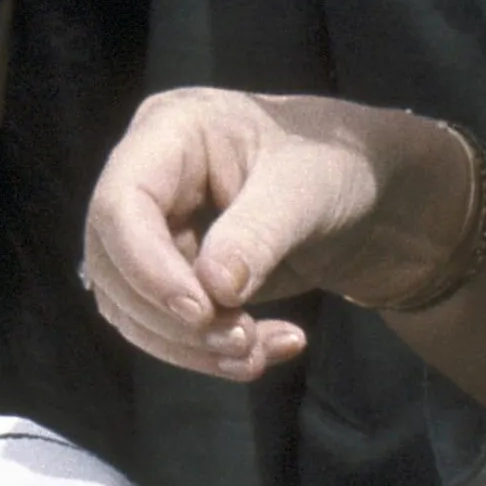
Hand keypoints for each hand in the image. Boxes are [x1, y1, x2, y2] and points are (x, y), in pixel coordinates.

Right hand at [79, 88, 476, 380]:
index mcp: (170, 132)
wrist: (371, 195)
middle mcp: (149, 178)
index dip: (145, 265)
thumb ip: (259, 234)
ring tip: (259, 353)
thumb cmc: (341, 165)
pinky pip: (162, 325)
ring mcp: (155, 228)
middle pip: (114, 263)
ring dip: (189, 345)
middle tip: (243, 342)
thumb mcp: (309, 190)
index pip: (121, 204)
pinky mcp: (171, 272)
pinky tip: (262, 351)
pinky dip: (204, 352)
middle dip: (173, 318)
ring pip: (131, 306)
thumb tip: (213, 288)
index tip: (200, 312)